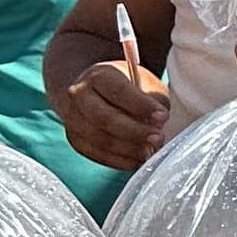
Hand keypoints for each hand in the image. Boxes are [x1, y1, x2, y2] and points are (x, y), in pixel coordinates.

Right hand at [59, 52, 172, 169]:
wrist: (94, 93)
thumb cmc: (126, 88)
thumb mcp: (144, 82)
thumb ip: (154, 98)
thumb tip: (158, 123)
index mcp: (98, 76)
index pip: (118, 91)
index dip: (141, 105)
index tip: (162, 116)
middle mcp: (80, 96)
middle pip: (105, 118)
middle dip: (135, 131)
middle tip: (158, 138)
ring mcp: (73, 120)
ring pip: (100, 140)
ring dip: (129, 149)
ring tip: (150, 151)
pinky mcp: (76, 140)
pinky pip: (98, 155)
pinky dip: (121, 160)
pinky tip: (138, 160)